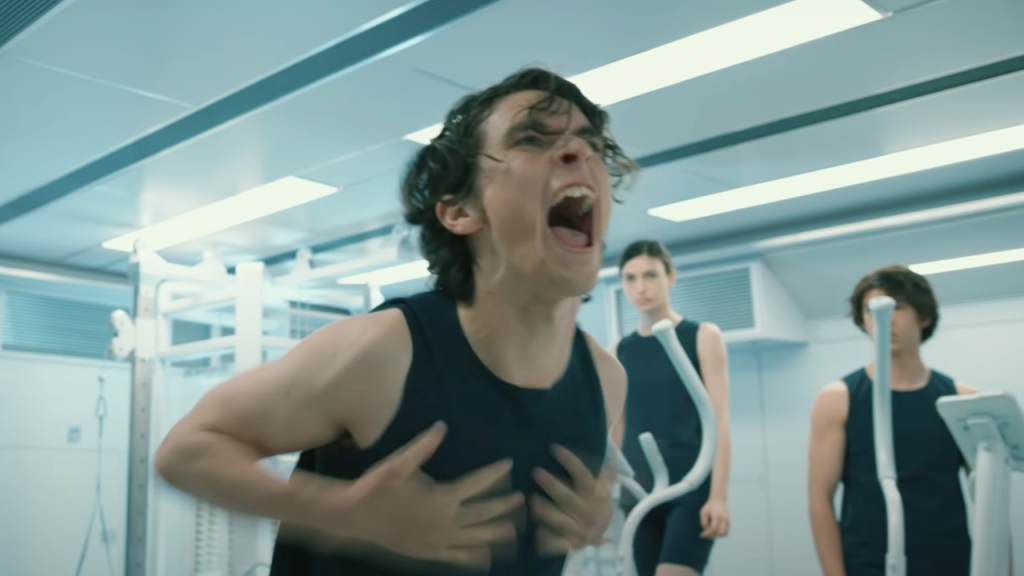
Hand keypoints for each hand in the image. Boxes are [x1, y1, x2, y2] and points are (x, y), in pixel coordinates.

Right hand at [332, 422, 523, 568]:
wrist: (353, 517)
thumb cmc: (376, 487)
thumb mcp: (399, 462)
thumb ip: (424, 446)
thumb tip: (442, 426)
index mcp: (441, 498)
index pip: (476, 483)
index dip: (494, 473)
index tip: (509, 463)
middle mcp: (445, 522)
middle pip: (482, 512)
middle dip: (503, 505)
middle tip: (521, 499)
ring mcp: (438, 541)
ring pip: (474, 537)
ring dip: (494, 532)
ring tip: (513, 530)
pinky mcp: (428, 553)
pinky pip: (456, 557)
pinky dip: (472, 557)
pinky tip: (485, 558)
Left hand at [531, 444, 614, 554]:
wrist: (601, 537)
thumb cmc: (596, 507)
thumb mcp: (603, 490)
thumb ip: (605, 474)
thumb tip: (610, 454)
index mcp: (596, 496)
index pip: (583, 475)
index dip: (570, 462)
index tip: (554, 448)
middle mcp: (589, 513)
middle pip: (569, 498)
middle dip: (552, 485)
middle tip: (535, 472)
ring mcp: (580, 530)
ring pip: (561, 520)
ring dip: (546, 511)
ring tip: (529, 500)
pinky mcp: (571, 545)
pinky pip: (558, 543)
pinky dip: (547, 539)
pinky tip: (535, 532)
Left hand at [699, 498, 728, 538]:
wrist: (718, 500)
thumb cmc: (709, 506)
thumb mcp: (703, 512)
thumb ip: (704, 522)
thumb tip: (706, 531)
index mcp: (717, 516)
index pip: (713, 528)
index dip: (707, 533)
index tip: (701, 535)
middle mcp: (724, 519)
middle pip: (720, 533)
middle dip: (712, 536)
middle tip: (706, 536)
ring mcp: (728, 521)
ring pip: (724, 534)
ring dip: (717, 536)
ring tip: (710, 534)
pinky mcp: (729, 522)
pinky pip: (726, 532)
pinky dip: (720, 534)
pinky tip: (714, 532)